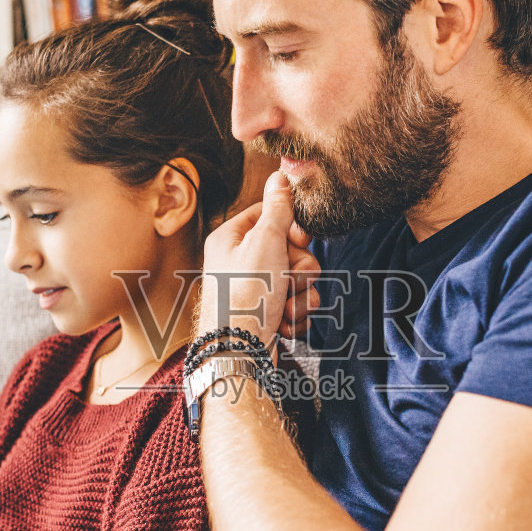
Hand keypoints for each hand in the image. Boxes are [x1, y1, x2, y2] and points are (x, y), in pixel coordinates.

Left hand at [201, 171, 320, 344]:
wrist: (238, 355)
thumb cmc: (244, 298)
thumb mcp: (264, 243)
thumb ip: (277, 209)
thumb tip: (280, 175)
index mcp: (231, 239)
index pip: (269, 216)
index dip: (291, 228)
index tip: (299, 240)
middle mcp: (238, 263)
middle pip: (289, 250)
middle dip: (300, 270)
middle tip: (289, 281)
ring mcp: (252, 291)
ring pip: (296, 281)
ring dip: (300, 296)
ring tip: (285, 308)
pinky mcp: (264, 315)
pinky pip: (294, 305)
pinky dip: (295, 316)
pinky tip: (284, 325)